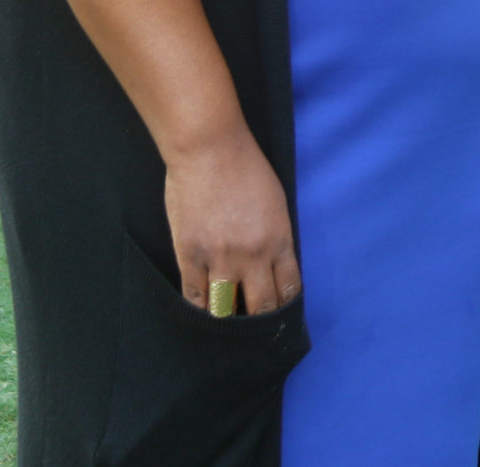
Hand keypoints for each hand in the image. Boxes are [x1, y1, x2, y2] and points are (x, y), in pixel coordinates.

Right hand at [164, 131, 300, 315]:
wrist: (208, 150)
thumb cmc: (246, 167)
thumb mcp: (277, 203)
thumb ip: (277, 237)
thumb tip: (274, 266)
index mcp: (279, 240)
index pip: (288, 290)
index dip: (284, 307)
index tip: (279, 314)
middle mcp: (253, 256)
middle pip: (262, 307)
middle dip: (260, 320)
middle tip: (255, 329)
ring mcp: (219, 258)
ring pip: (226, 309)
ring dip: (228, 320)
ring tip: (227, 327)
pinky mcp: (190, 256)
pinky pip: (195, 297)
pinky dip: (199, 310)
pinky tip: (202, 315)